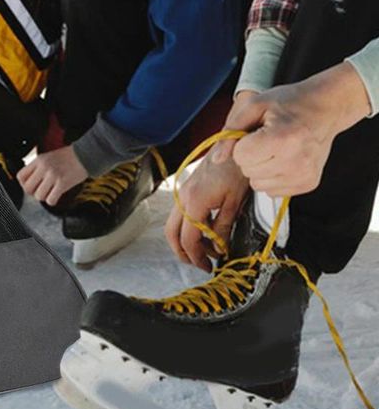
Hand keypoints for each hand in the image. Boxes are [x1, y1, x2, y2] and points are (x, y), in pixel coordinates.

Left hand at [17, 146, 87, 205]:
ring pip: (38, 196)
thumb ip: (38, 167)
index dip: (24, 184)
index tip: (31, 186)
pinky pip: (50, 200)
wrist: (85, 155)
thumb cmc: (68, 156)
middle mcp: (44, 167)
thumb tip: (30, 181)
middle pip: (27, 188)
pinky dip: (52, 201)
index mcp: (39, 160)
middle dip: (33, 193)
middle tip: (40, 191)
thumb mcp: (48, 156)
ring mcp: (53, 176)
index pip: (21, 176)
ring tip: (50, 192)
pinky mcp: (62, 184)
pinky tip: (56, 195)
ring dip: (44, 197)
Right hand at [165, 153, 249, 271]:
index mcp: (194, 203)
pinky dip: (188, 227)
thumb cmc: (236, 169)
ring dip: (185, 240)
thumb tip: (218, 247)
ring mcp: (182, 192)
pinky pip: (180, 213)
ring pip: (173, 224)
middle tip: (200, 263)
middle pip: (172, 234)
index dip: (197, 257)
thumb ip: (222, 227)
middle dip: (183, 252)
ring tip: (205, 249)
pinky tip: (205, 230)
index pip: (189, 239)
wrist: (234, 143)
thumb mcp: (234, 202)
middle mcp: (183, 198)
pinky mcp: (187, 188)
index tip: (209, 266)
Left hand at [213, 63, 370, 195]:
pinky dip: (273, 176)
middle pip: (248, 171)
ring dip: (260, 168)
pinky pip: (272, 191)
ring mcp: (304, 175)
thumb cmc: (289, 103)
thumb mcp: (254, 106)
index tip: (256, 133)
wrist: (326, 107)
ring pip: (258, 184)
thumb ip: (230, 131)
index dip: (242, 144)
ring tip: (277, 148)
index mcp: (283, 138)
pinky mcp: (308, 184)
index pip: (241, 156)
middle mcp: (296, 161)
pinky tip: (285, 159)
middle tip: (267, 138)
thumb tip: (217, 159)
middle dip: (250, 156)